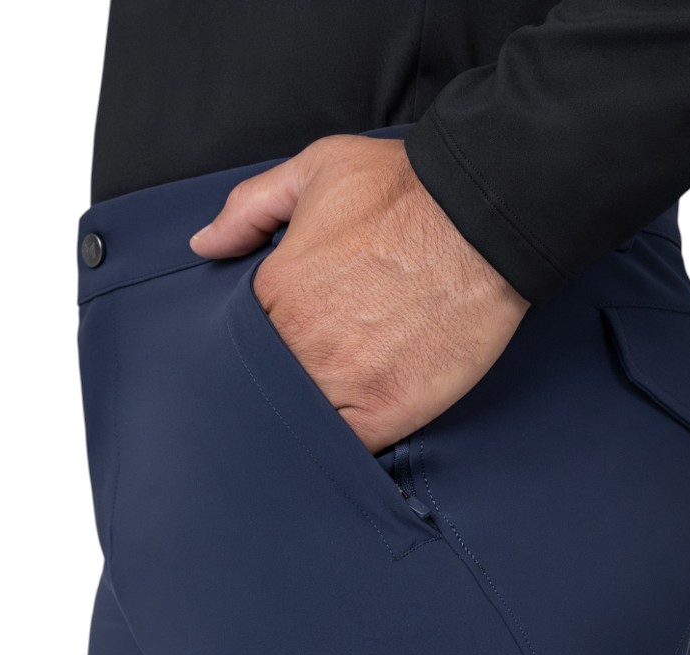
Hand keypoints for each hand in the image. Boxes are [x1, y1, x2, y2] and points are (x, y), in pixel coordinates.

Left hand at [190, 136, 528, 451]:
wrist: (484, 219)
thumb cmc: (407, 190)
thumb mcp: (316, 170)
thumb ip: (251, 207)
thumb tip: (205, 245)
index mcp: (277, 289)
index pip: (246, 338)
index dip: (263, 344)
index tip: (284, 344)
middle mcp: (303, 341)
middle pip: (271, 385)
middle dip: (282, 386)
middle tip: (308, 381)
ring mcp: (344, 382)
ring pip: (306, 421)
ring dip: (311, 421)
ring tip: (328, 411)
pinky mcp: (388, 411)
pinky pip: (350, 449)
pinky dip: (346, 448)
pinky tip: (352, 436)